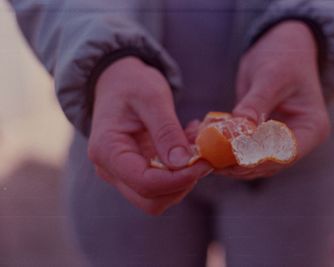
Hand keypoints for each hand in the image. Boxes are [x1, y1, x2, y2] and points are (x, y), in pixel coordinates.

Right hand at [88, 57, 210, 214]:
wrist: (117, 82)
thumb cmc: (131, 84)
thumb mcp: (152, 97)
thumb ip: (166, 130)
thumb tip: (183, 163)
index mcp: (107, 150)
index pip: (144, 183)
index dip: (179, 179)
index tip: (205, 162)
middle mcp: (110, 169)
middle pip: (151, 200)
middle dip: (182, 183)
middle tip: (203, 157)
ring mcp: (122, 174)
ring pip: (158, 198)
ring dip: (183, 178)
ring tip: (194, 146)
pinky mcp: (136, 172)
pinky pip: (162, 184)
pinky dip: (180, 172)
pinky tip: (186, 146)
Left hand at [218, 21, 329, 178]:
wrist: (281, 46)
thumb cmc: (284, 56)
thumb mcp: (271, 76)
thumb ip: (256, 102)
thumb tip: (241, 127)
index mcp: (311, 128)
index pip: (286, 153)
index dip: (259, 160)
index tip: (232, 157)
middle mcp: (296, 140)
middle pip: (266, 164)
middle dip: (238, 164)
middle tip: (211, 160)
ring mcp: (277, 141)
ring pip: (251, 162)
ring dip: (227, 161)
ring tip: (204, 154)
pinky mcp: (259, 137)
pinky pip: (241, 150)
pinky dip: (224, 150)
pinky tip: (205, 144)